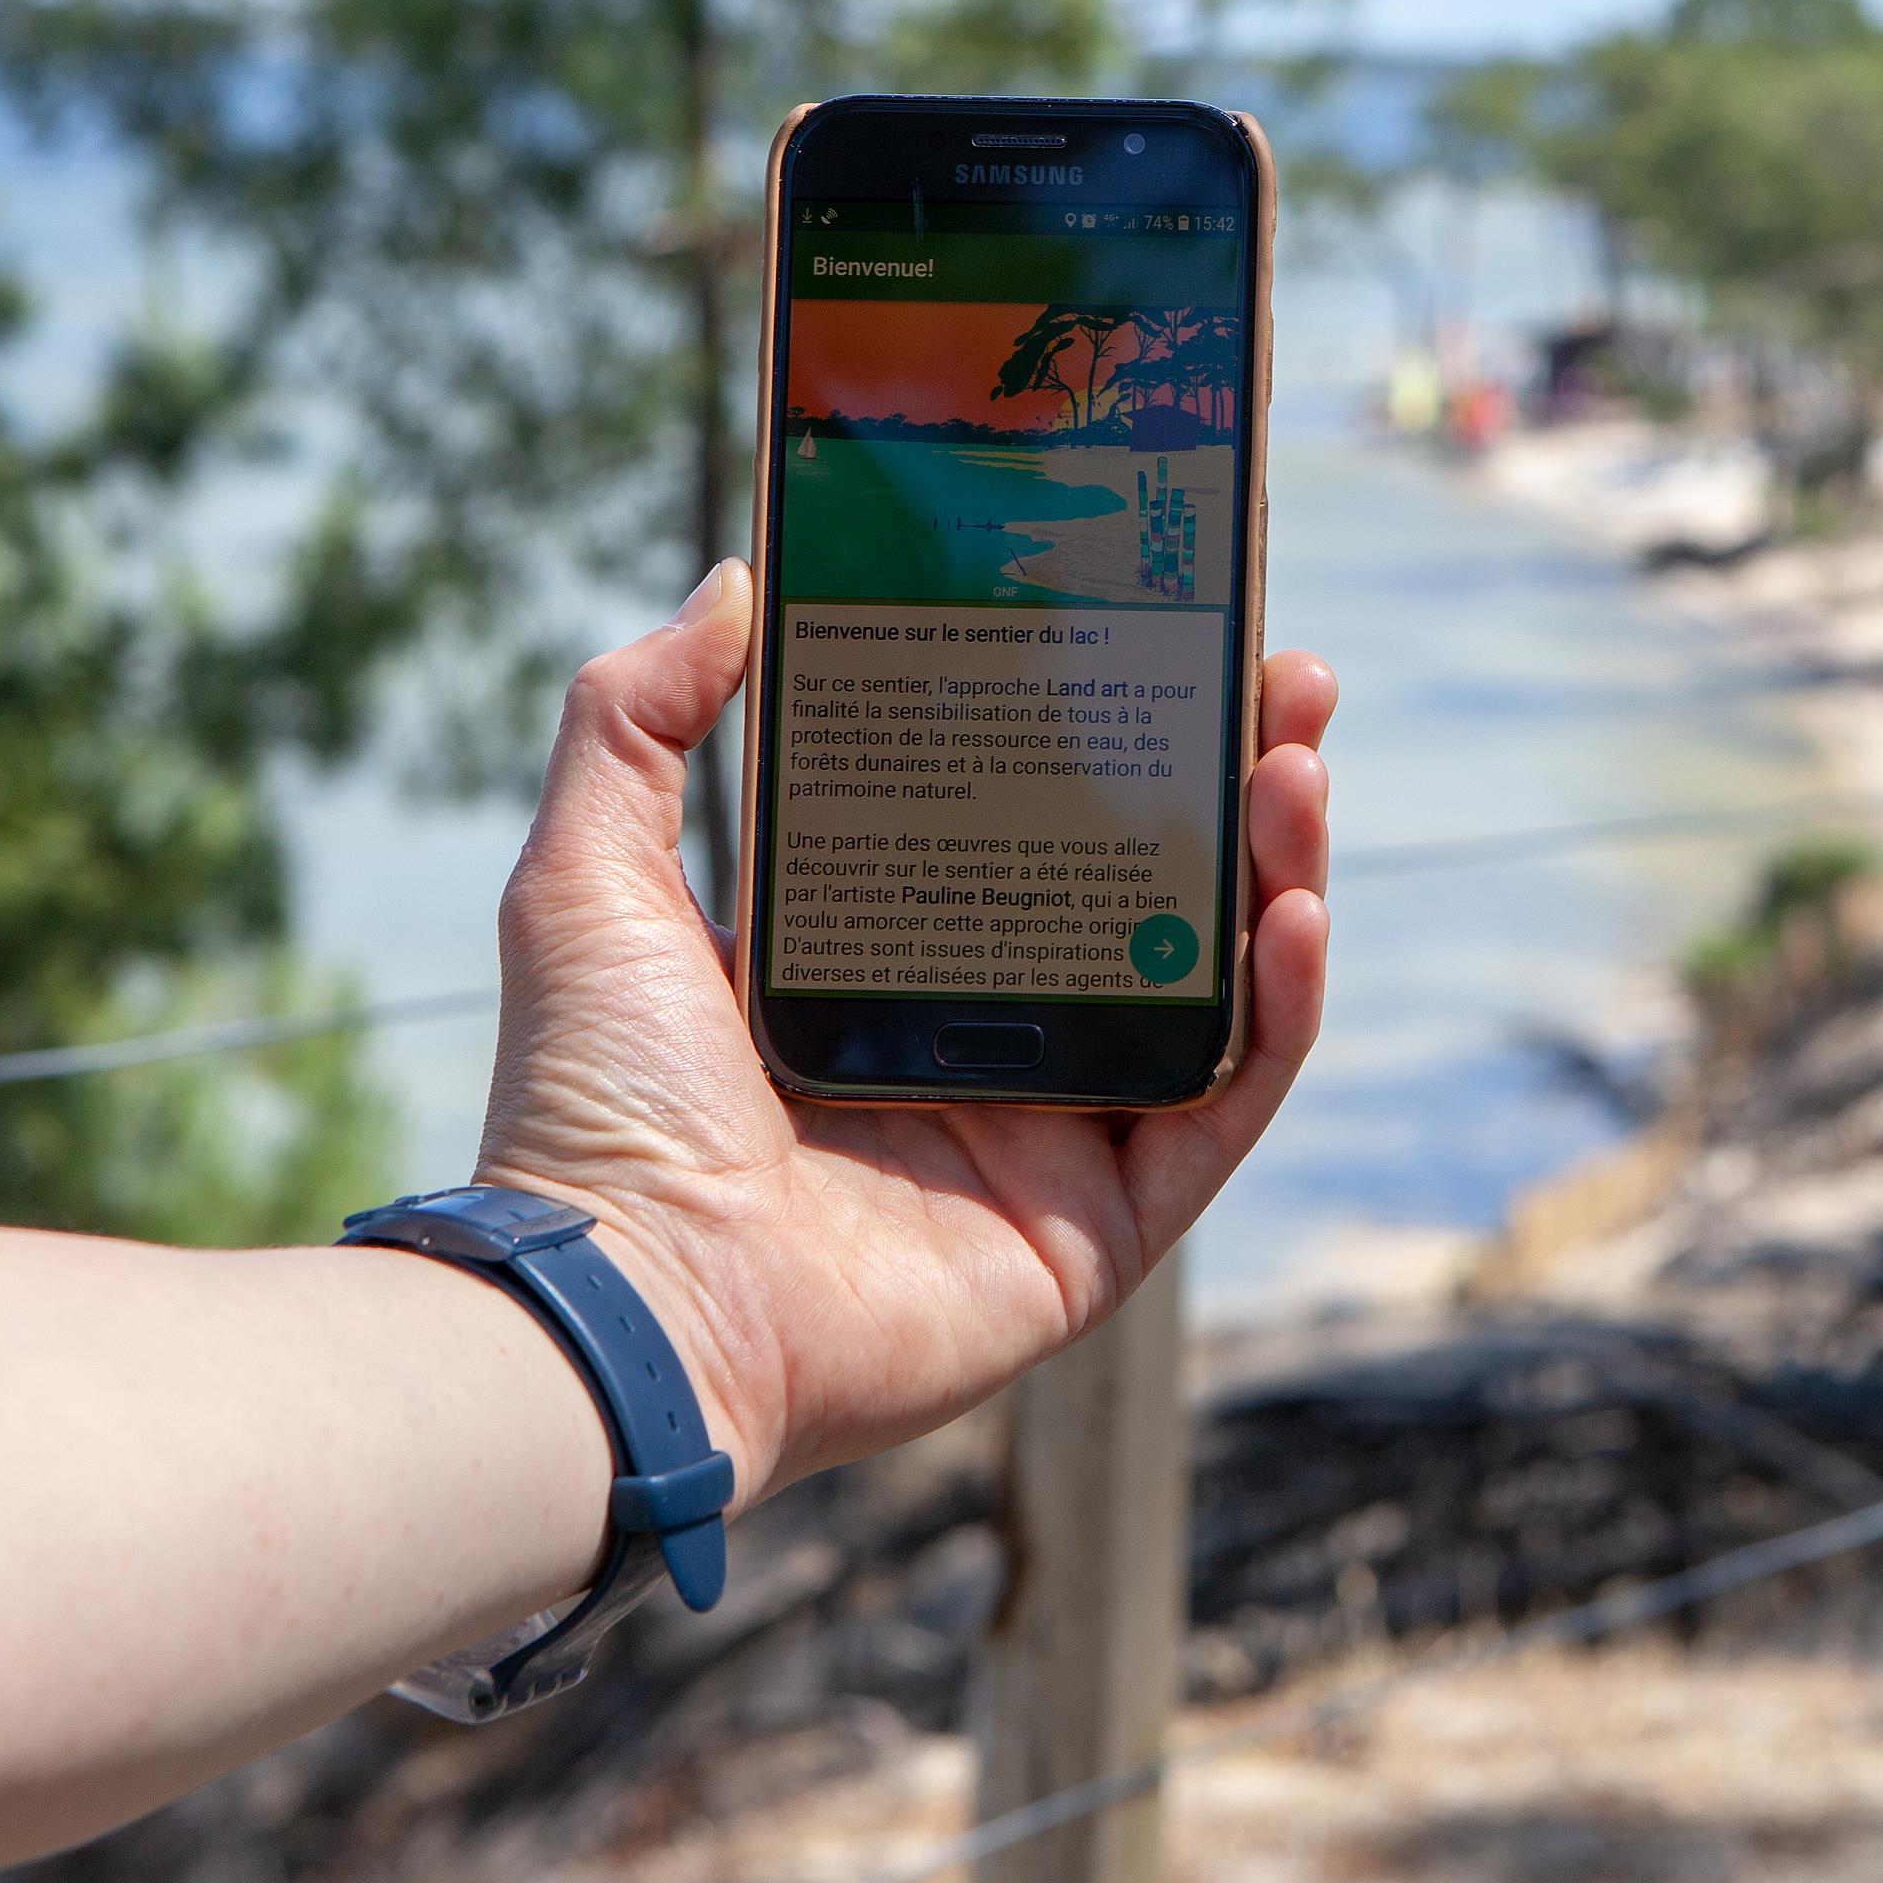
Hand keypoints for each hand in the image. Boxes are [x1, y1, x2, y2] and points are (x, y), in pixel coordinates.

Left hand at [473, 561, 1331, 1493]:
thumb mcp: (588, 874)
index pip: (1033, 816)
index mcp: (880, 956)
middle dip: (1231, 774)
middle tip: (1284, 677)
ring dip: (1276, 867)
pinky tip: (1292, 914)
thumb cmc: (592, 1106)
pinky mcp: (1103, 1227)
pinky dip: (1280, 1013)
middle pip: (1150, 885)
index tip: (1160, 624)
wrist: (629, 1303)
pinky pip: (1226, 1108)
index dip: (1106, 724)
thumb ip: (638, 717)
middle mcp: (981, 1037)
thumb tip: (736, 579)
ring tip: (1295, 764)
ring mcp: (1054, 1135)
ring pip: (1213, 985)